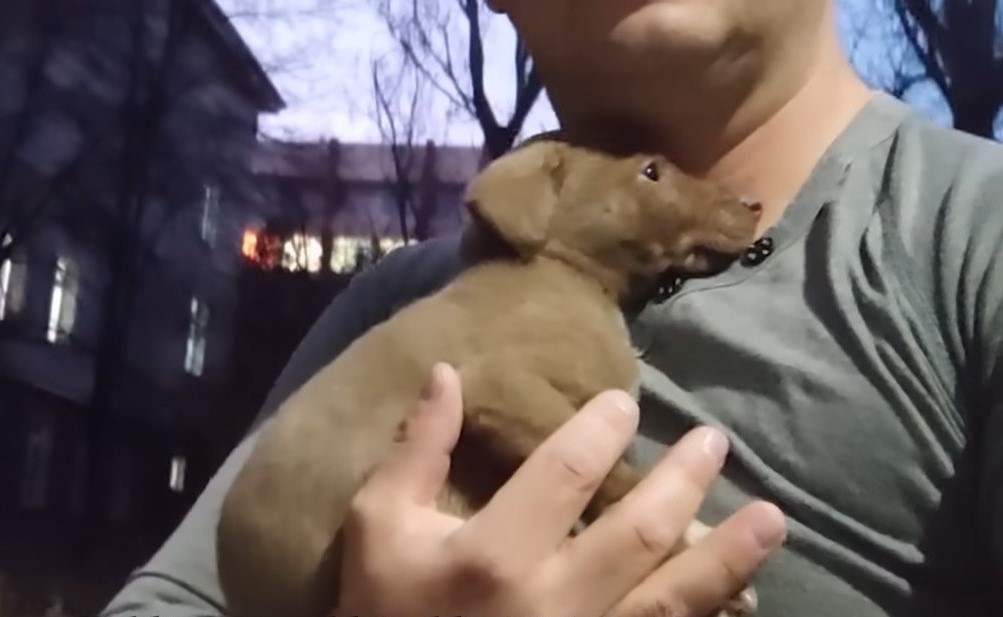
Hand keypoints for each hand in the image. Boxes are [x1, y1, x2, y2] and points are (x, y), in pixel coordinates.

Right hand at [334, 363, 785, 616]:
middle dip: (683, 481)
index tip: (627, 403)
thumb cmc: (386, 611)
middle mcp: (553, 601)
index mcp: (494, 555)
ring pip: (672, 598)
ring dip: (727, 556)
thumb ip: (414, 451)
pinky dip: (706, 616)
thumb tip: (447, 372)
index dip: (601, 431)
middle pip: (638, 533)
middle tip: (714, 442)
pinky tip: (743, 595)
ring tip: (772, 518)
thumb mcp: (380, 528)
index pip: (565, 475)